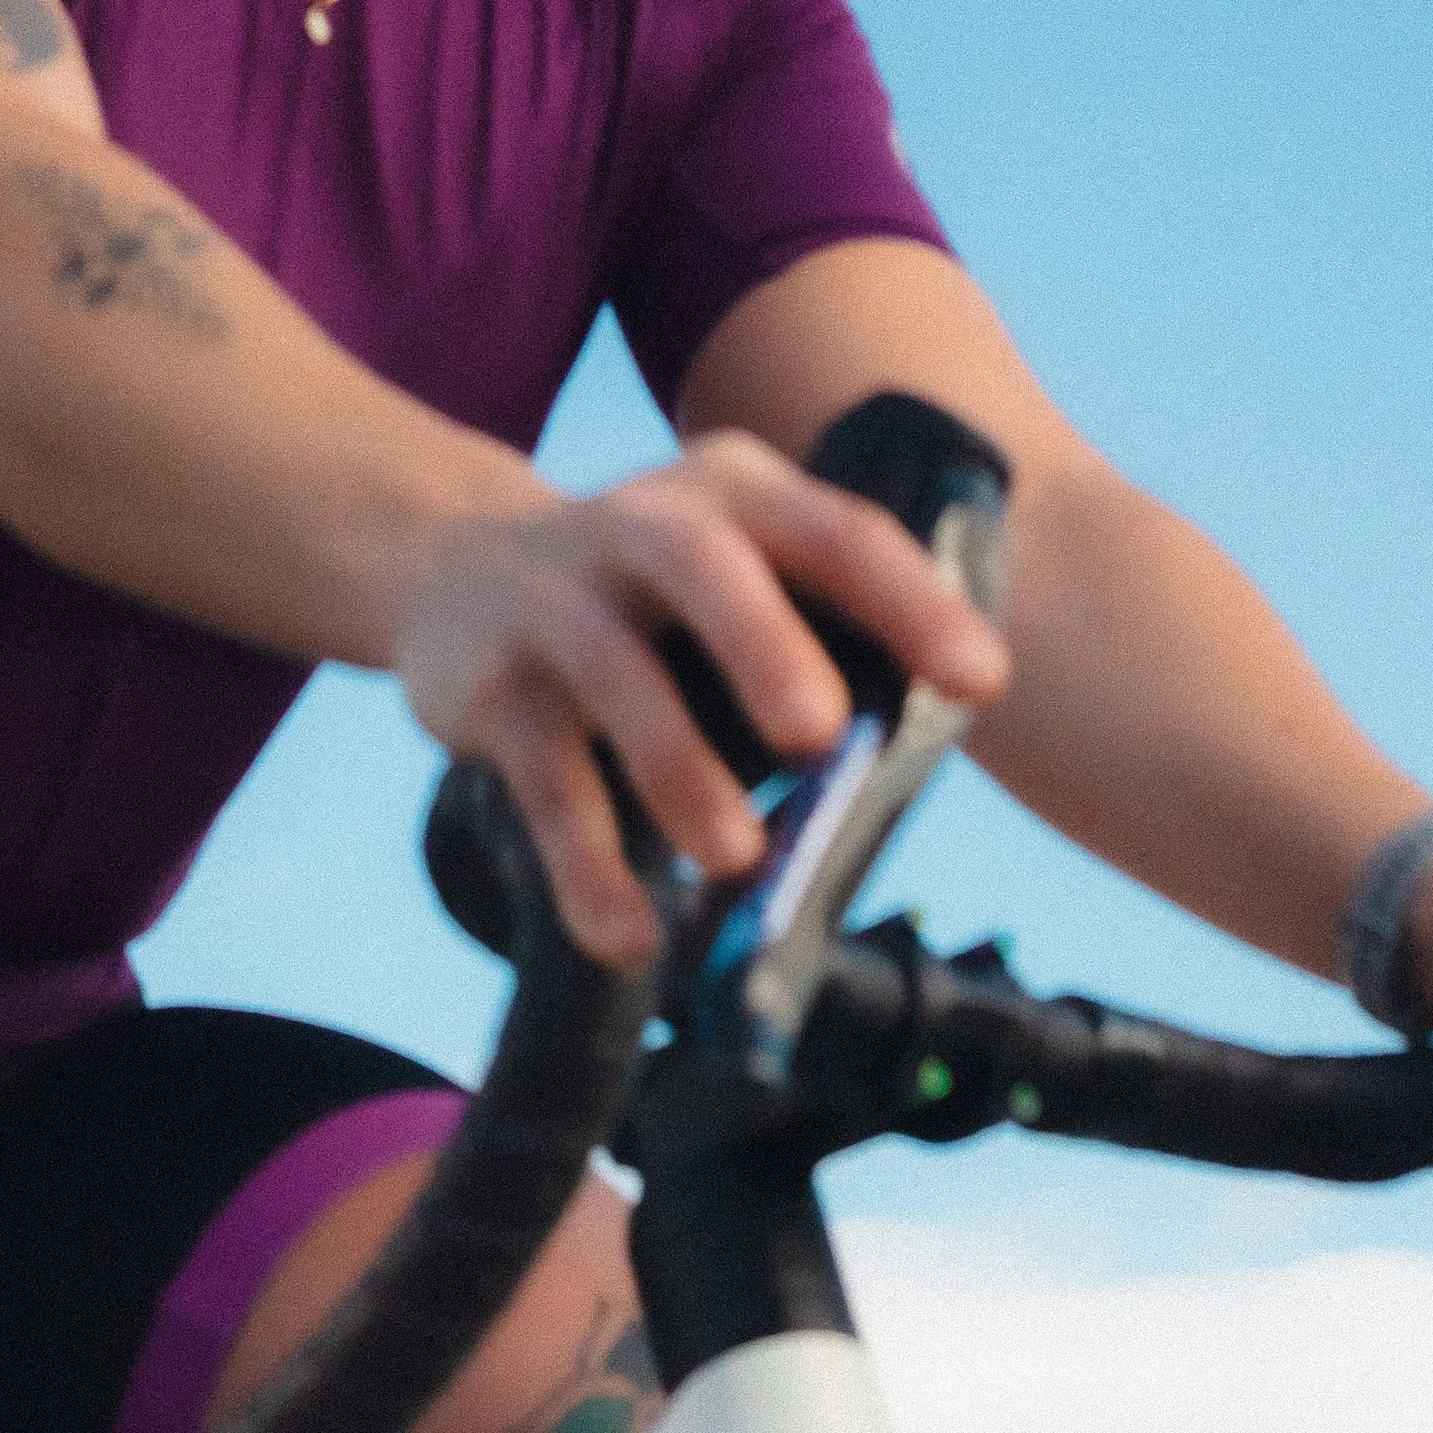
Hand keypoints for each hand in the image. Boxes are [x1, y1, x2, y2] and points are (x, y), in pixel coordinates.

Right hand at [393, 432, 1006, 966]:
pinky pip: (542, 781)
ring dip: (676, 769)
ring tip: (734, 859)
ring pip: (616, 678)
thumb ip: (811, 638)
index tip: (981, 680)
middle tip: (818, 735)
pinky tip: (628, 938)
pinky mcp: (490, 691)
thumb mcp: (732, 579)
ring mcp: (557, 604)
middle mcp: (642, 527)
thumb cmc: (646, 601)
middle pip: (706, 571)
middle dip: (764, 648)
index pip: (835, 534)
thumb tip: (904, 766)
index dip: (910, 603)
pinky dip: (585, 865)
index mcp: (734, 495)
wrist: (452, 570)